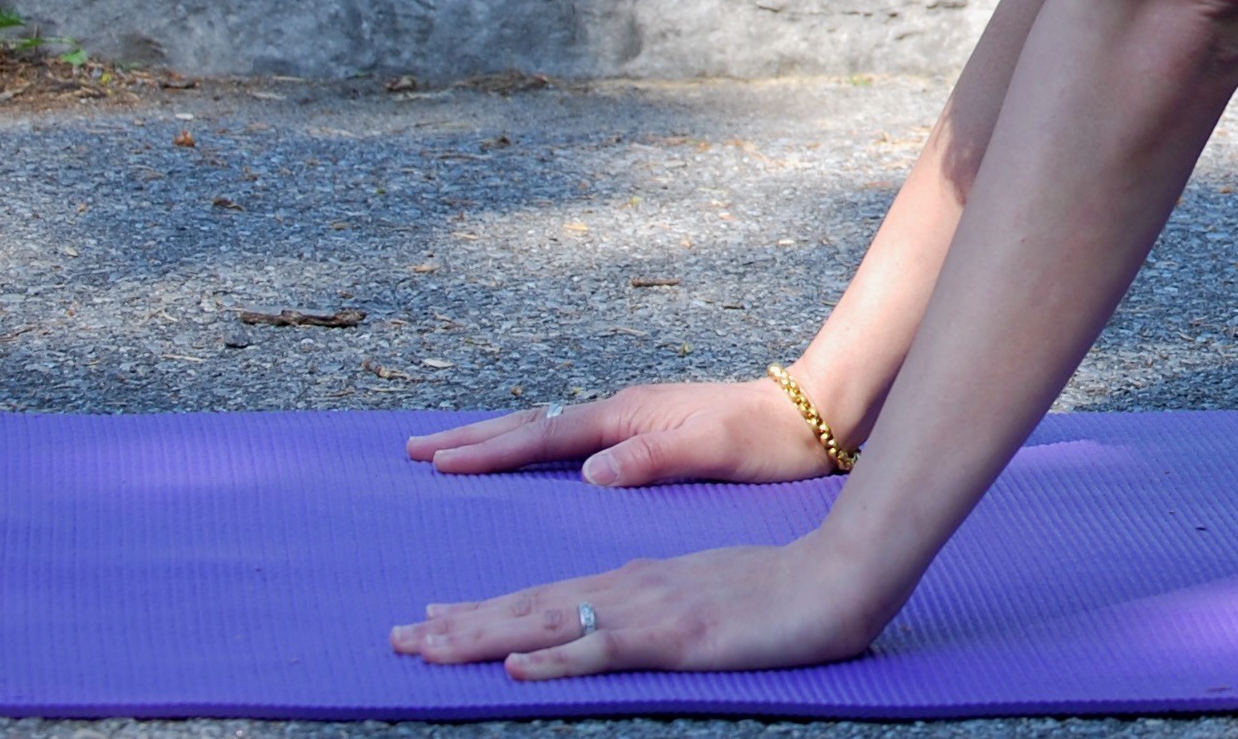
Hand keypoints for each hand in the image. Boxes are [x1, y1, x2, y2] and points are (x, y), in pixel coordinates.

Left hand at [392, 536, 888, 679]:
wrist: (842, 573)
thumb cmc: (783, 589)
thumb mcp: (708, 597)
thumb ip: (657, 608)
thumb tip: (608, 620)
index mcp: (640, 581)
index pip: (547, 597)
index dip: (485, 612)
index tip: (430, 623)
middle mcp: (634, 588)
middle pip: (532, 607)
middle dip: (459, 625)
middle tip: (394, 640)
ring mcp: (653, 610)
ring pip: (552, 621)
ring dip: (485, 635)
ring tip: (428, 646)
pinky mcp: (678, 636)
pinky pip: (608, 648)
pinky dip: (559, 656)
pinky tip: (520, 664)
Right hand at [406, 380, 832, 488]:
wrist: (810, 415)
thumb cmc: (766, 440)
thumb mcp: (713, 451)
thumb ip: (653, 457)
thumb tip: (590, 468)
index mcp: (629, 416)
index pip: (543, 437)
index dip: (489, 452)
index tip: (436, 461)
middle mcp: (624, 410)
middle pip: (532, 423)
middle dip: (472, 437)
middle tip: (412, 448)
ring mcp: (634, 416)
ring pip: (547, 425)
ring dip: (495, 436)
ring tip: (450, 446)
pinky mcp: (646, 427)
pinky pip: (569, 434)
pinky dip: (532, 440)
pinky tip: (528, 450)